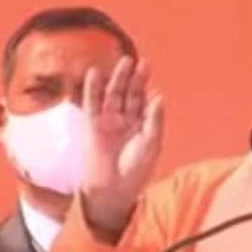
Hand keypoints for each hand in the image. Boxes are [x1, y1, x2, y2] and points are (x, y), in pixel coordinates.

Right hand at [79, 57, 164, 239]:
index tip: (153, 86)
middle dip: (137, 79)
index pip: (146, 103)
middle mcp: (126, 120)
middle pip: (131, 94)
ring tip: (125, 62)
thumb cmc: (135, 170)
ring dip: (119, 79)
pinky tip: (95, 74)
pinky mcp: (93, 124)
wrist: (112, 189)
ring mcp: (109, 120)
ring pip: (114, 94)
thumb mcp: (151, 144)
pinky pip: (92, 103)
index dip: (149, 91)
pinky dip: (93, 88)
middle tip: (144, 63)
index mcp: (143, 125)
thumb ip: (155, 120)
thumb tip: (158, 96)